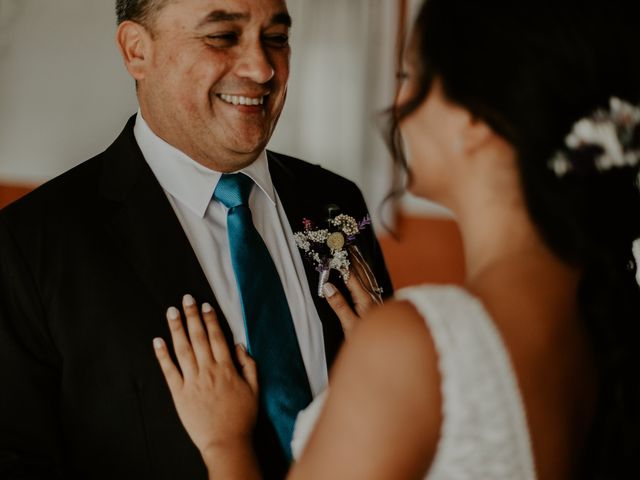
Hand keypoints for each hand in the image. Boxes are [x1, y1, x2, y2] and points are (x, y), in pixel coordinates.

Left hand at [153, 295, 258, 459]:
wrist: (226, 442)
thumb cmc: (242, 417)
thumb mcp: (254, 389)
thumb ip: (248, 365)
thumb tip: (240, 345)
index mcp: (227, 368)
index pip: (217, 337)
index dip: (210, 320)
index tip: (205, 305)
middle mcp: (208, 371)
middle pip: (198, 338)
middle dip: (192, 316)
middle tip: (186, 299)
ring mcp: (192, 382)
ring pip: (183, 349)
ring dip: (176, 329)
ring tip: (171, 312)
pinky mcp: (180, 394)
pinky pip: (169, 371)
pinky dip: (162, 356)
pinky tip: (157, 341)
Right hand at [323, 246, 383, 338]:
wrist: (389, 353)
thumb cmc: (369, 342)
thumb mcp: (349, 326)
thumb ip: (339, 306)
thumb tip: (328, 287)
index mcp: (365, 300)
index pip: (352, 276)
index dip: (344, 263)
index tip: (338, 250)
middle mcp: (372, 298)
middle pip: (362, 274)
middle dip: (354, 259)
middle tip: (347, 244)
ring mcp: (376, 301)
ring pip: (368, 278)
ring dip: (360, 266)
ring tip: (354, 254)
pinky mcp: (377, 306)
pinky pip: (370, 285)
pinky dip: (364, 276)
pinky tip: (363, 275)